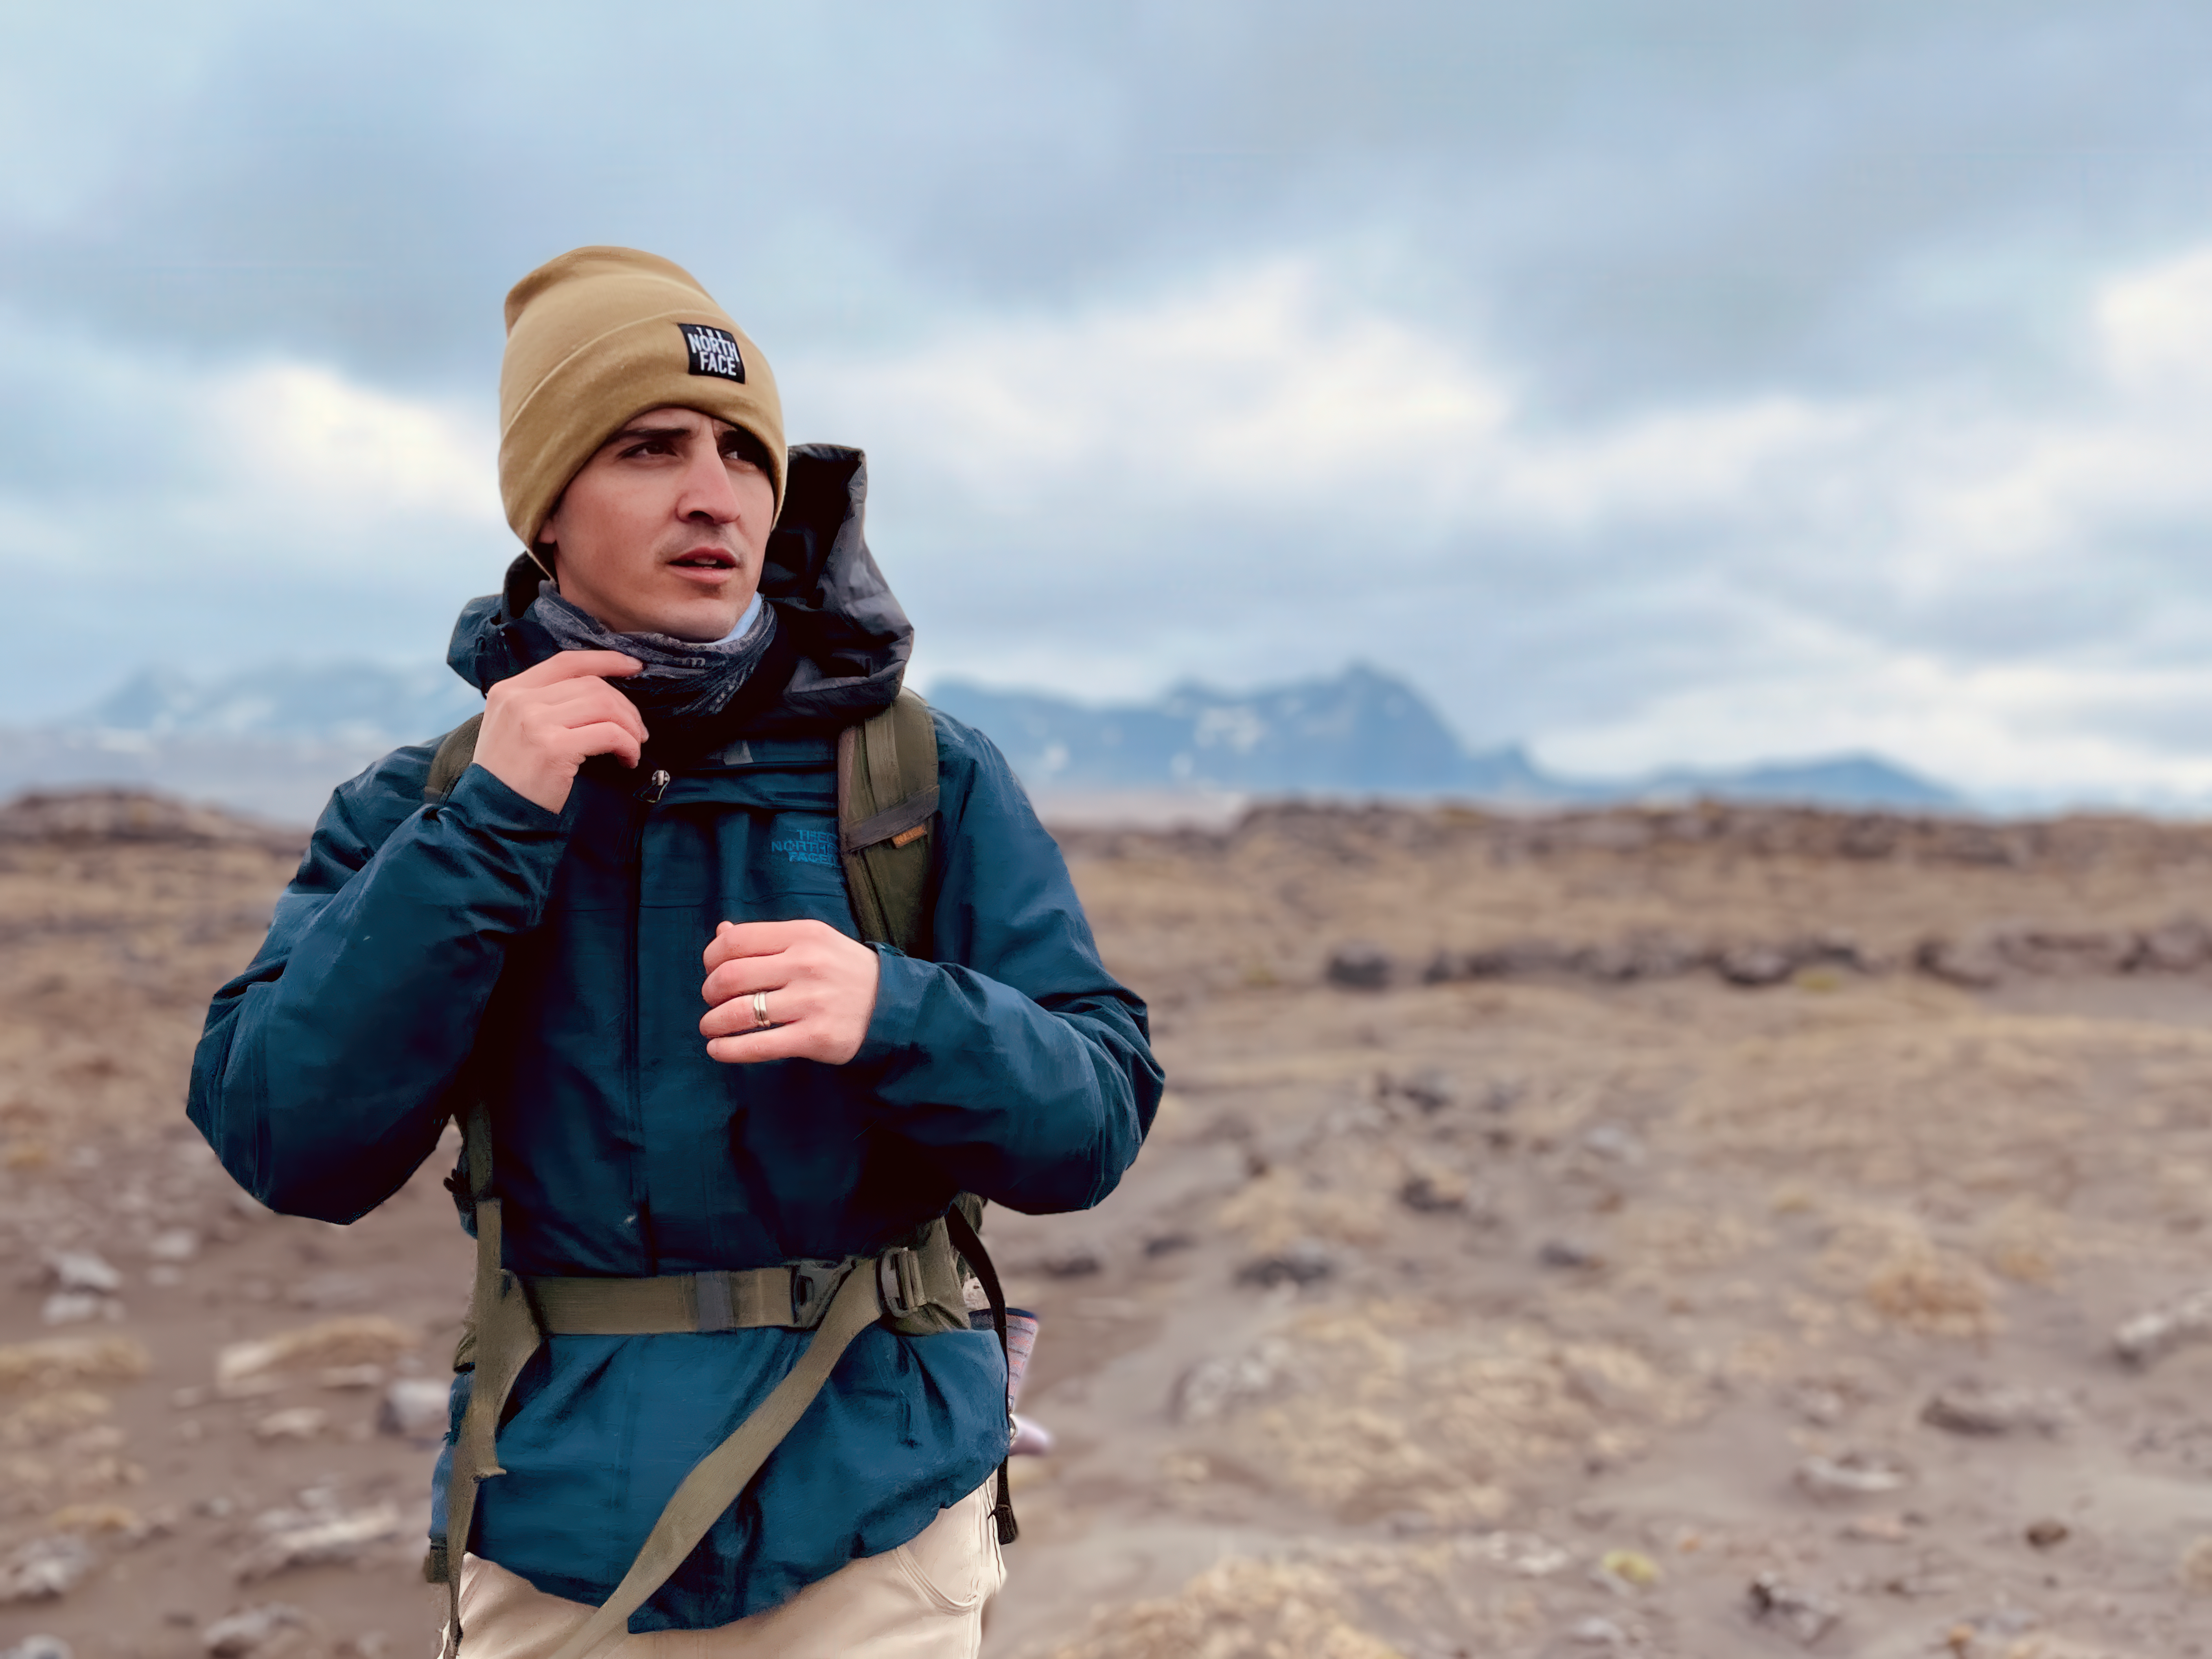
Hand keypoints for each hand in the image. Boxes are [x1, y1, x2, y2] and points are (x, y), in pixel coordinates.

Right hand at [471, 651, 646, 812]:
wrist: (491, 816)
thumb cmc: (510, 777)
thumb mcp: (513, 728)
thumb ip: (542, 705)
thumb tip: (597, 694)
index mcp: (509, 690)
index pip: (567, 661)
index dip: (606, 660)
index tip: (633, 667)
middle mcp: (519, 700)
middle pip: (592, 684)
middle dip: (625, 706)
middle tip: (637, 730)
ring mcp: (534, 722)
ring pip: (604, 704)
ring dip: (630, 726)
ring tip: (634, 746)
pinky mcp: (553, 748)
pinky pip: (609, 734)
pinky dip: (628, 745)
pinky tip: (628, 760)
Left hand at [701, 919, 881, 1064]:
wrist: (894, 1006)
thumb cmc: (844, 971)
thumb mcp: (813, 941)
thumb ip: (768, 938)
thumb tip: (721, 933)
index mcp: (804, 934)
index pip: (736, 941)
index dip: (711, 958)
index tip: (711, 970)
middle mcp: (806, 964)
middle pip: (731, 976)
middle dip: (710, 992)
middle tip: (712, 1001)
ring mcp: (811, 1002)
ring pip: (739, 1013)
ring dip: (712, 1022)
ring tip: (711, 1027)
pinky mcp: (815, 1037)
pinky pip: (758, 1046)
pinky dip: (728, 1050)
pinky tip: (718, 1049)